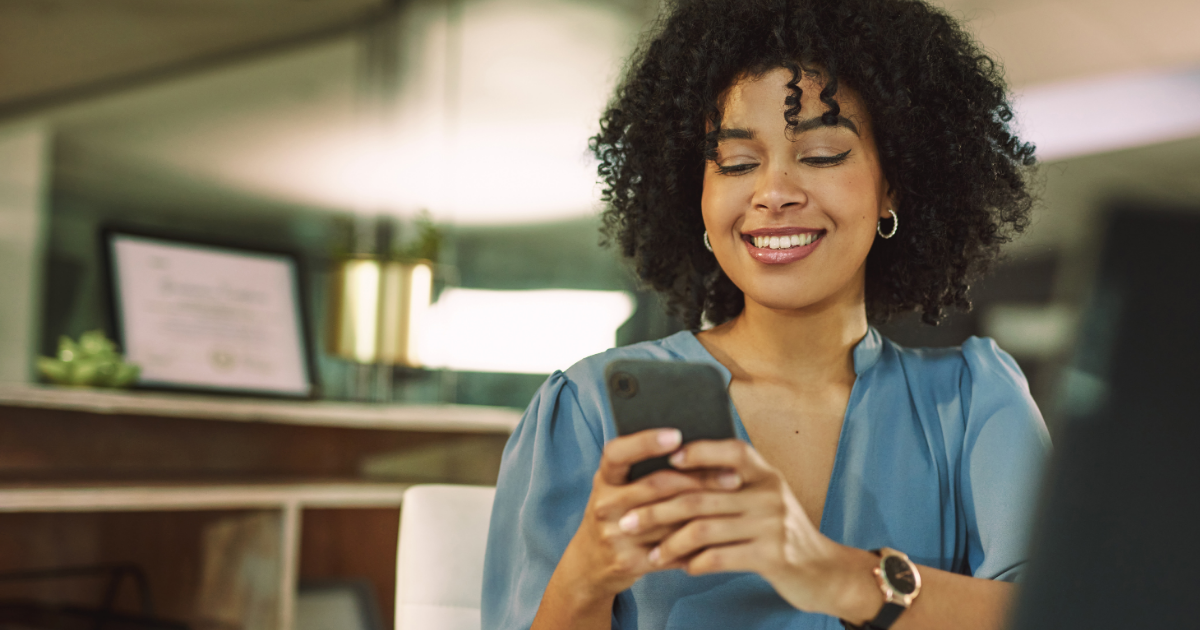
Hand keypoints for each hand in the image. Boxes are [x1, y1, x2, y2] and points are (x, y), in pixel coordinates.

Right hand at [557, 429, 743, 602]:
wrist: (590, 561)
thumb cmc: (618, 512)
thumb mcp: (618, 487)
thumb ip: (643, 469)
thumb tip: (696, 446)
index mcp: (603, 478)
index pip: (618, 453)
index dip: (645, 442)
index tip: (677, 435)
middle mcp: (604, 504)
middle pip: (656, 485)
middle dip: (699, 479)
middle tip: (733, 476)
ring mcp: (614, 535)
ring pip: (669, 519)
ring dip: (705, 511)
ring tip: (734, 504)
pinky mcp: (628, 562)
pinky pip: (671, 550)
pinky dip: (697, 542)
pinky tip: (721, 535)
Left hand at [618, 439, 850, 614]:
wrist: (823, 570)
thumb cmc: (781, 531)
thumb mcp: (765, 498)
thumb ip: (733, 483)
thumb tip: (678, 469)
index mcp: (766, 474)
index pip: (731, 450)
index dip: (698, 451)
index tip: (665, 459)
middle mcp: (770, 493)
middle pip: (700, 496)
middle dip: (656, 510)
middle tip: (628, 522)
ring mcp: (772, 525)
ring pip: (703, 529)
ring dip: (669, 543)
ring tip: (651, 554)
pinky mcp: (772, 556)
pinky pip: (720, 556)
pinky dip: (695, 562)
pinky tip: (683, 567)